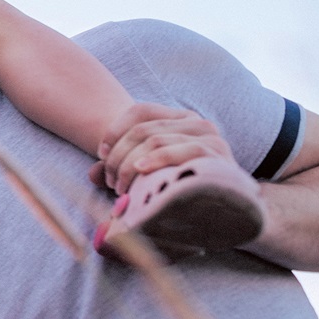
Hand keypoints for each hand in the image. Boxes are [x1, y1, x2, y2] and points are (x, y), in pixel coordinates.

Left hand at [94, 103, 233, 194]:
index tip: (100, 155)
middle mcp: (195, 122)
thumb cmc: (179, 187)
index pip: (139, 111)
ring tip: (122, 188)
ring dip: (130, 165)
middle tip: (111, 182)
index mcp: (178, 119)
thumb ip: (118, 169)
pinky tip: (142, 171)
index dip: (114, 131)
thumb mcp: (146, 173)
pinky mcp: (218, 154)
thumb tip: (92, 174)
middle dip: (118, 156)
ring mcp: (209, 136)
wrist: (226, 207)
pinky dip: (158, 159)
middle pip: (142, 129)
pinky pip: (184, 150)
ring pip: (155, 140)